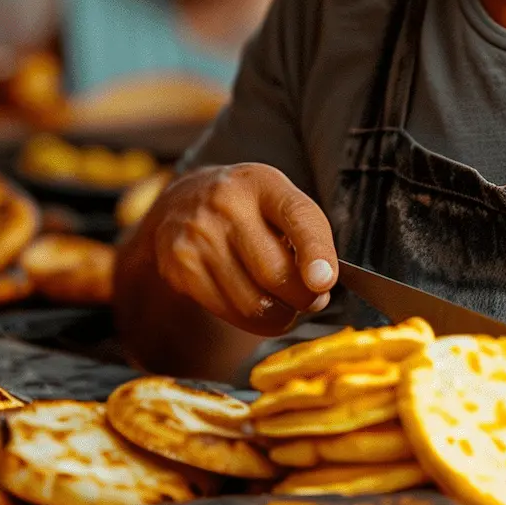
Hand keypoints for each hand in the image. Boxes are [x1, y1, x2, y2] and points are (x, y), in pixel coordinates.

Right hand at [148, 163, 337, 334]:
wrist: (181, 203)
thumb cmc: (244, 206)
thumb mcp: (277, 200)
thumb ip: (307, 236)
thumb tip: (320, 286)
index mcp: (261, 183)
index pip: (297, 216)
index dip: (315, 252)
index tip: (324, 281)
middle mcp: (226, 205)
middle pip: (275, 273)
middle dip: (304, 297)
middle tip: (312, 297)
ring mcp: (198, 237)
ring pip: (254, 303)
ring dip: (280, 315)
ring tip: (281, 300)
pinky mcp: (181, 268)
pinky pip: (231, 313)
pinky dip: (253, 321)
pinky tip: (254, 303)